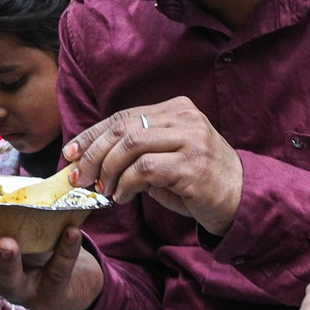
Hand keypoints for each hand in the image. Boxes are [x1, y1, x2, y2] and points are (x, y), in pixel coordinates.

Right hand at [0, 222, 99, 309]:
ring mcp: (21, 288)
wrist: (71, 268)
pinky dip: (65, 253)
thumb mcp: (1, 208)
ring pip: (8, 282)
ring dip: (6, 263)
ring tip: (7, 242)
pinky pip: (58, 273)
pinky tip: (72, 232)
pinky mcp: (51, 293)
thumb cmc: (26, 234)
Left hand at [65, 98, 243, 235]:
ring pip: (130, 145)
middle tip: (78, 177)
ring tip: (104, 190)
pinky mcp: (192, 165)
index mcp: (176, 109)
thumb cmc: (198, 182)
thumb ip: (135, 153)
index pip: (123, 117)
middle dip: (92, 153)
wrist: (240, 200)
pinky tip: (123, 197)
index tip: (69, 153)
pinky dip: (127, 184)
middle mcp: (184, 118)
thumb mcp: (166, 159)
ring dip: (108, 170)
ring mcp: (191, 139)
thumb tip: (89, 161)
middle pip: (123, 128)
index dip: (92, 134)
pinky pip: (145, 169)